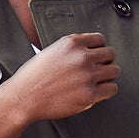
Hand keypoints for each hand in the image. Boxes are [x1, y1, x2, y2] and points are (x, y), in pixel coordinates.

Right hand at [0, 32, 119, 137]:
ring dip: (108, 77)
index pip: (101, 39)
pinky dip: (107, 91)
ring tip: (99, 82)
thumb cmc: (34, 77)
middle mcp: (82, 57)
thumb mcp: (51, 51)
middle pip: (110, 54)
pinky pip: (111, 89)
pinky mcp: (89, 94)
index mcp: (72, 43)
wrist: (24, 98)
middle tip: (97, 72)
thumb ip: (72, 50)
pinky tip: (98, 92)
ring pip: (114, 71)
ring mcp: (87, 76)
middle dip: (105, 62)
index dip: (99, 50)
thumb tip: (91, 52)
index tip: (94, 58)